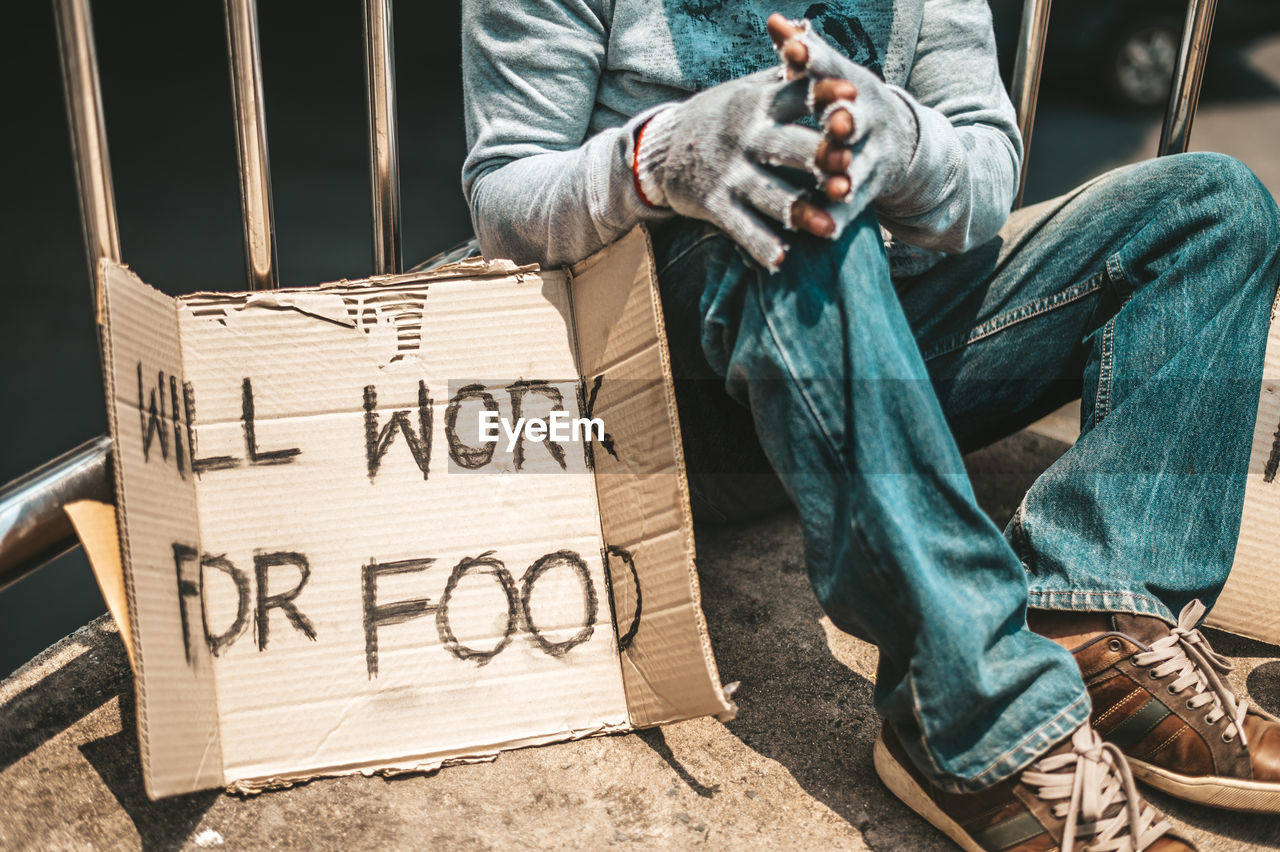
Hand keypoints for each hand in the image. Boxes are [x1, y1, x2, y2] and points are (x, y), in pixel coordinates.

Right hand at [635, 69, 835, 270]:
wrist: (662, 146)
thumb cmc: (720, 116)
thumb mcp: (746, 90)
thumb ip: (784, 78)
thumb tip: (821, 54)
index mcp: (758, 104)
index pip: (795, 96)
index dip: (823, 95)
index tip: (851, 94)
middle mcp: (745, 137)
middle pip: (786, 146)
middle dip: (816, 156)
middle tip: (848, 167)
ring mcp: (729, 172)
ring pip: (768, 194)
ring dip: (799, 211)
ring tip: (828, 228)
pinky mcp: (714, 202)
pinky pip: (739, 226)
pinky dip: (759, 244)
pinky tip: (780, 260)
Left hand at [766, 14, 914, 231]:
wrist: (898, 139)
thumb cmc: (844, 101)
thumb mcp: (829, 76)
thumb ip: (803, 54)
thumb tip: (775, 21)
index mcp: (850, 85)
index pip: (830, 68)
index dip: (813, 59)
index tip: (792, 49)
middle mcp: (865, 118)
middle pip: (854, 119)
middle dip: (845, 121)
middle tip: (836, 121)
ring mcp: (872, 154)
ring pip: (858, 166)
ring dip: (848, 175)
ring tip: (836, 185)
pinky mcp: (870, 187)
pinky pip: (853, 204)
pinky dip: (840, 215)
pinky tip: (827, 229)